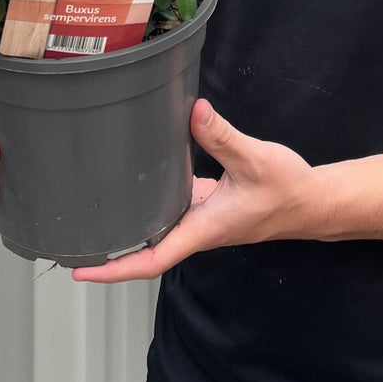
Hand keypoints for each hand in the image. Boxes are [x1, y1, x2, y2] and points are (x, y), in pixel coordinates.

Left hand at [71, 99, 316, 282]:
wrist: (311, 200)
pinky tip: (138, 182)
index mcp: (202, 229)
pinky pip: (172, 209)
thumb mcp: (254, 159)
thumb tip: (194, 110)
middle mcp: (196, 229)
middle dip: (110, 252)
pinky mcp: (208, 205)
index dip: (114, 269)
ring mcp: (201, 218)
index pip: (151, 260)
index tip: (81, 271)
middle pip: (145, 250)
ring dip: (128, 228)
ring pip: (157, 229)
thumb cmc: (286, 189)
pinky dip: (151, 203)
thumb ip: (223, 137)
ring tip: (92, 213)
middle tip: (72, 240)